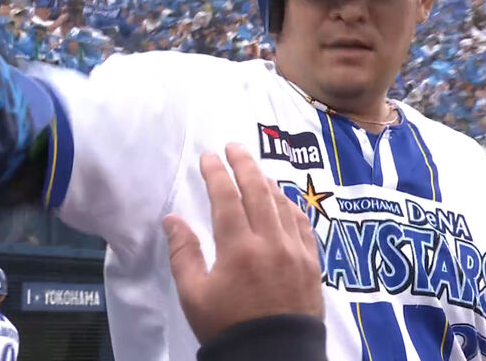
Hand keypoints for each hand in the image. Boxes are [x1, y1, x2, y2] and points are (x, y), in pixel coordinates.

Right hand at [163, 143, 323, 343]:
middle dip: (244, 164)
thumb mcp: (194, 296)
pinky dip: (291, 207)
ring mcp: (296, 251)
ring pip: (283, 204)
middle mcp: (271, 242)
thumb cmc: (228, 328)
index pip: (226, 197)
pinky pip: (304, 224)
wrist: (274, 356)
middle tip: (234, 146)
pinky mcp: (313, 263)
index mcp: (238, 248)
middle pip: (258, 191)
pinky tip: (284, 201)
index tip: (208, 155)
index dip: (216, 173)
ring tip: (255, 171)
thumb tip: (172, 220)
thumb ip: (183, 254)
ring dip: (268, 183)